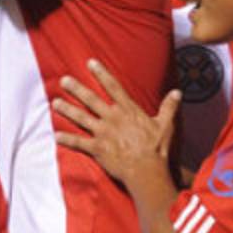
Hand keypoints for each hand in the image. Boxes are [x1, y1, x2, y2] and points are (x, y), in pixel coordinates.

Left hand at [53, 59, 180, 186]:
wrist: (147, 170)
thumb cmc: (157, 148)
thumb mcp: (166, 125)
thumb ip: (169, 107)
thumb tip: (177, 92)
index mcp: (128, 111)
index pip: (113, 87)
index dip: (101, 73)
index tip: (90, 62)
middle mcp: (112, 118)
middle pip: (91, 99)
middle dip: (76, 89)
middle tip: (63, 80)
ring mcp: (103, 133)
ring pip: (81, 118)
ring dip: (67, 110)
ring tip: (54, 102)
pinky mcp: (97, 148)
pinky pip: (78, 143)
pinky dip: (67, 139)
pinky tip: (56, 135)